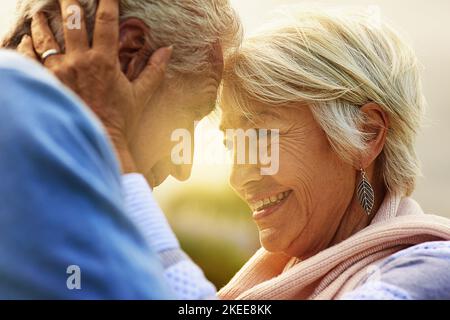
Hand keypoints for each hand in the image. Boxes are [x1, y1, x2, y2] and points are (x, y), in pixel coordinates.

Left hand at [17, 0, 171, 172]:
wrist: (99, 141)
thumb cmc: (121, 120)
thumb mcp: (141, 95)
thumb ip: (154, 70)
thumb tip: (168, 49)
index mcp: (104, 61)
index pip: (106, 22)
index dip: (107, 2)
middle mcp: (79, 61)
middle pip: (72, 21)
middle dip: (69, 2)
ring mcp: (60, 72)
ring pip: (46, 38)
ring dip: (42, 23)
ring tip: (40, 15)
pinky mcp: (47, 84)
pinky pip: (31, 60)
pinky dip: (26, 48)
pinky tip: (25, 40)